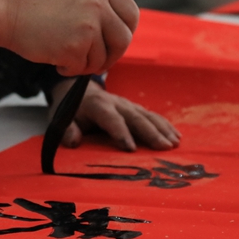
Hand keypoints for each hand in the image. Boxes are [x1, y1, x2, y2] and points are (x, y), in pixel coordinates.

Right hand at [0, 0, 137, 75]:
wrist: (8, 12)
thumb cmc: (37, 9)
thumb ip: (99, 10)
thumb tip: (119, 37)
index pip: (131, 12)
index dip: (126, 31)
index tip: (114, 41)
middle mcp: (97, 5)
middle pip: (124, 39)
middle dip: (111, 56)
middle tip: (95, 60)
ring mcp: (88, 26)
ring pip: (103, 58)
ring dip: (86, 64)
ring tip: (65, 55)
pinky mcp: (75, 46)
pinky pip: (83, 68)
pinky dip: (69, 70)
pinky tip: (55, 59)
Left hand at [49, 79, 181, 151]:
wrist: (78, 89)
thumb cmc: (71, 108)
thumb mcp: (63, 118)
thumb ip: (67, 130)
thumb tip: (74, 142)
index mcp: (98, 105)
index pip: (111, 119)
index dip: (121, 133)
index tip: (131, 149)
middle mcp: (116, 103)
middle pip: (136, 117)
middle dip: (151, 133)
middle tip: (164, 147)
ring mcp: (127, 104)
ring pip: (147, 115)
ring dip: (162, 129)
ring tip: (174, 143)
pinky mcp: (134, 108)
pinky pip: (151, 115)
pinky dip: (164, 125)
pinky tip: (176, 136)